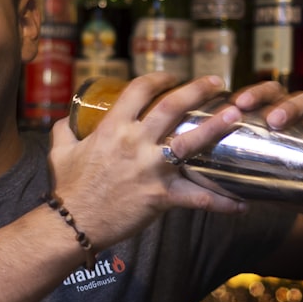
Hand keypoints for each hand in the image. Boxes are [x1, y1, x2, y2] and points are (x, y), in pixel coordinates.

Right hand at [47, 73, 247, 249]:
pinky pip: (198, 199)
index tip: (173, 76)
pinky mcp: (161, 197)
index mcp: (112, 128)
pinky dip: (222, 202)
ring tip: (237, 115)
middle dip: (197, 90)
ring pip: (190, 142)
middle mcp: (135, 143)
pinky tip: (242, 204)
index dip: (159, 78)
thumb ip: (64, 132)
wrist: (71, 224)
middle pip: (172, 106)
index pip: (140, 90)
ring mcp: (150, 169)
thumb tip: (66, 121)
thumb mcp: (59, 152)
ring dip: (216, 127)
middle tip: (217, 82)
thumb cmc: (67, 188)